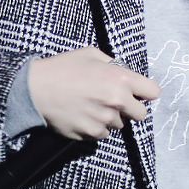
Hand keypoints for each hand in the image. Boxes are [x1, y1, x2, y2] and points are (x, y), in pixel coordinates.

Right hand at [28, 47, 160, 140]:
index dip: (146, 92)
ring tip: (91, 106)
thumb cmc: (62, 68)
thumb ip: (111, 63)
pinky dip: (96, 127)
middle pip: (141, 114)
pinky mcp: (91, 133)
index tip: (139, 93)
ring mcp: (104, 119)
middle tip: (114, 102)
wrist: (35, 89)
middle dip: (131, 108)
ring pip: (119, 124)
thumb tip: (120, 71)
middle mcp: (116, 100)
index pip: (153, 92)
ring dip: (110, 117)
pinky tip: (83, 115)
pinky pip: (103, 134)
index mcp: (120, 79)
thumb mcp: (90, 54)